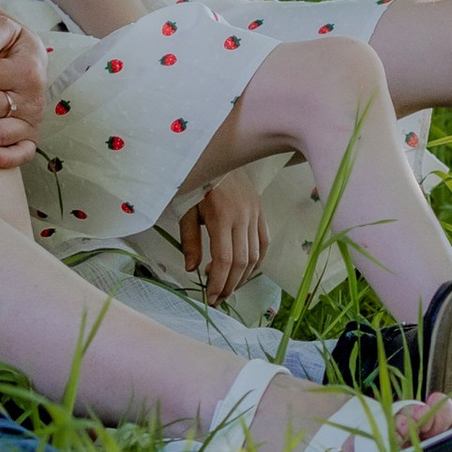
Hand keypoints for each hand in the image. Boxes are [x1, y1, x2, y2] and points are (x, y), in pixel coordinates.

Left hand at [180, 174, 267, 304]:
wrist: (218, 153)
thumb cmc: (196, 182)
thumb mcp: (186, 209)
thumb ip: (190, 240)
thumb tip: (193, 269)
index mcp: (221, 215)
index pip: (224, 259)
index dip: (219, 282)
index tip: (210, 296)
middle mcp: (243, 215)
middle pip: (242, 261)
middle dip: (230, 285)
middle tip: (218, 298)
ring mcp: (256, 213)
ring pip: (256, 255)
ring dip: (243, 277)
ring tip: (228, 287)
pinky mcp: (261, 211)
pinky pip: (264, 242)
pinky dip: (257, 261)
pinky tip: (244, 270)